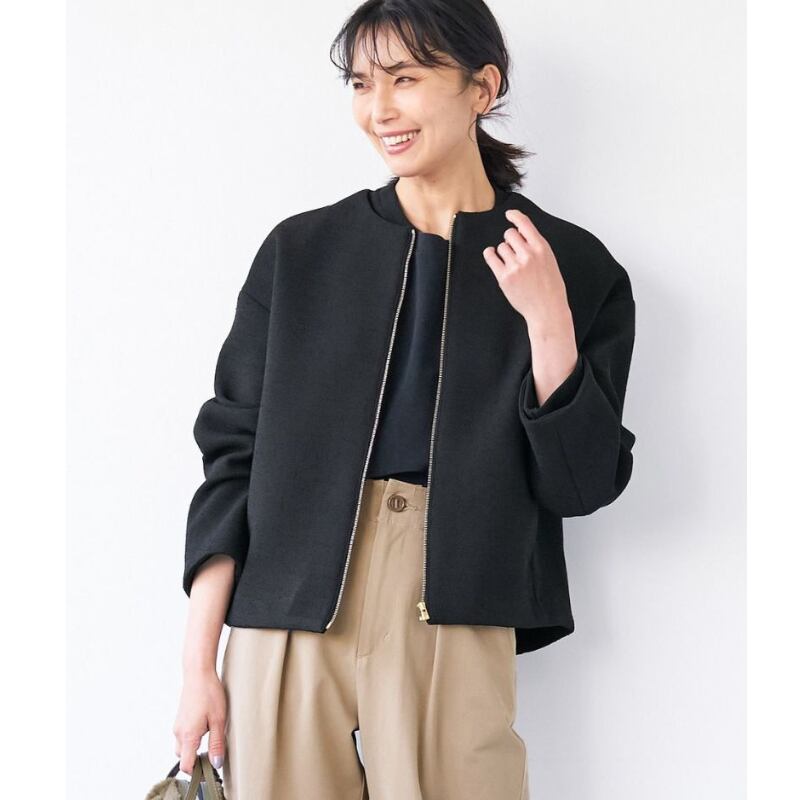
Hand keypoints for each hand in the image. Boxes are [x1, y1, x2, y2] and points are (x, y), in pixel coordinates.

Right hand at [173, 665, 227, 775]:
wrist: (198, 673)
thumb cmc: (209, 693)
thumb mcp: (219, 720)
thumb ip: (217, 743)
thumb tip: (216, 764)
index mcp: (188, 736)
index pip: (186, 765)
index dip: (197, 772)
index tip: (209, 769)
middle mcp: (179, 732)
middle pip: (183, 757)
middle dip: (196, 758)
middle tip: (213, 750)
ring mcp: (177, 724)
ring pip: (183, 745)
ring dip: (194, 746)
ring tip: (210, 732)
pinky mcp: (179, 718)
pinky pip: (183, 735)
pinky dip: (192, 736)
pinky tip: (205, 723)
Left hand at [482, 209, 572, 336]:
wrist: (547, 309)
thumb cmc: (550, 287)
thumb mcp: (549, 260)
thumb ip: (535, 246)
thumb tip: (519, 232)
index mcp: (541, 248)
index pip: (525, 224)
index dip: (515, 216)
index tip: (509, 214)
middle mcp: (528, 254)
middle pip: (509, 234)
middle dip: (510, 240)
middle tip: (514, 250)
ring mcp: (515, 266)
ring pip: (501, 247)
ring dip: (503, 252)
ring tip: (511, 263)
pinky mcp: (504, 277)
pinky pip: (491, 257)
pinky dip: (490, 254)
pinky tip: (492, 255)